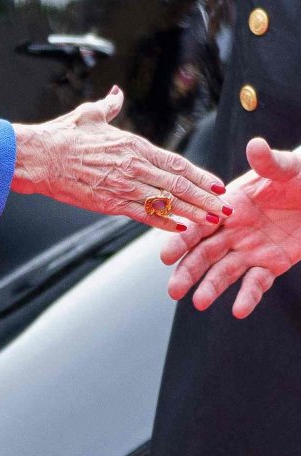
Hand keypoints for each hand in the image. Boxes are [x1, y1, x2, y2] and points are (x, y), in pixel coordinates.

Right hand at [11, 84, 227, 230]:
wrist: (37, 157)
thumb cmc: (61, 136)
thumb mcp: (89, 115)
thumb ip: (109, 105)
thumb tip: (116, 94)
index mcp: (133, 145)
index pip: (176, 162)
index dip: (200, 174)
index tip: (218, 183)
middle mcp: (134, 166)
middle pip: (179, 185)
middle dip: (206, 197)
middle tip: (226, 207)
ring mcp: (123, 186)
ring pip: (166, 202)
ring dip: (192, 213)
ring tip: (212, 221)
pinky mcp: (108, 203)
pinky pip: (143, 215)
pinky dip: (164, 223)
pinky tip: (181, 229)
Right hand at [161, 138, 300, 315]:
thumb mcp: (288, 169)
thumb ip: (269, 162)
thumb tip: (255, 145)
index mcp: (230, 205)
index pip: (200, 224)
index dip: (182, 239)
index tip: (166, 255)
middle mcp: (234, 230)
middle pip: (205, 254)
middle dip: (188, 271)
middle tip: (173, 290)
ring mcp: (250, 250)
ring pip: (224, 272)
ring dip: (211, 288)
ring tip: (200, 303)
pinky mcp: (271, 265)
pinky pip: (256, 284)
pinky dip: (248, 297)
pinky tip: (239, 310)